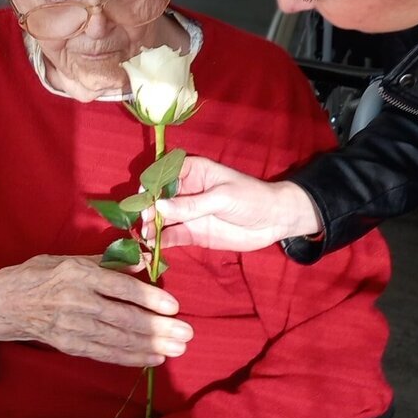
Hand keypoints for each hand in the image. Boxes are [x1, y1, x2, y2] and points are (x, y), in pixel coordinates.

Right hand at [0, 254, 192, 365]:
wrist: (3, 304)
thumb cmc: (40, 275)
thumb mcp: (70, 259)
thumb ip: (106, 262)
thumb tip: (143, 262)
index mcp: (78, 275)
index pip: (120, 288)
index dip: (149, 298)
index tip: (174, 306)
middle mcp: (76, 302)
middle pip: (124, 318)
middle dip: (158, 327)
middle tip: (186, 332)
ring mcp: (72, 326)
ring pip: (118, 339)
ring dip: (150, 345)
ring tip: (177, 348)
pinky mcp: (69, 345)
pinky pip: (104, 353)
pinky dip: (130, 357)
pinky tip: (152, 358)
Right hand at [157, 156, 320, 250]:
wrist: (274, 220)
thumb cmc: (251, 198)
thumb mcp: (221, 197)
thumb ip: (191, 204)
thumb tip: (159, 206)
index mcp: (193, 171)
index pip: (165, 172)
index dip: (151, 183)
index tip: (143, 196)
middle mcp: (186, 191)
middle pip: (159, 196)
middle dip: (148, 207)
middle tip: (144, 219)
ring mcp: (188, 213)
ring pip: (162, 218)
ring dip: (151, 225)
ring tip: (145, 234)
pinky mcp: (193, 232)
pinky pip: (172, 236)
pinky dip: (161, 241)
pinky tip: (153, 245)